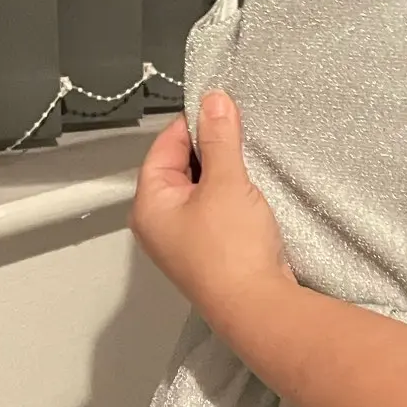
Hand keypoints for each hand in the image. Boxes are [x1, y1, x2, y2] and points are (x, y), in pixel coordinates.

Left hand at [130, 92, 293, 329]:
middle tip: (241, 133)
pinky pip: (214, 212)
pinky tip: (253, 190)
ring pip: (200, 190)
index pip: (164, 147)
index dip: (194, 124)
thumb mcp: (226, 182)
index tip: (223, 109)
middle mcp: (158, 223)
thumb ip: (219, 139)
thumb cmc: (232, 247)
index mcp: (149, 204)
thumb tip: (213, 99)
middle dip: (211, 149)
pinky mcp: (208, 253)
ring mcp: (183, 241)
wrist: (258, 307)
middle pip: (180, 168)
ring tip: (250, 160)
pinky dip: (231, 197)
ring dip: (224, 174)